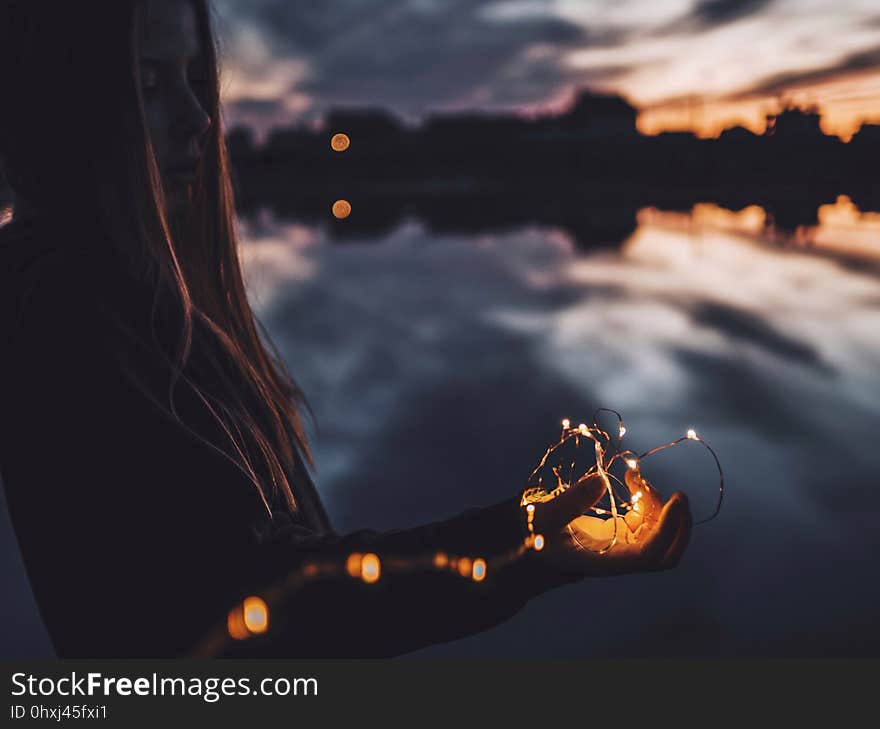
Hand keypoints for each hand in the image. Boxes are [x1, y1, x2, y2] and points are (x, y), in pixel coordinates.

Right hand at [529, 471, 691, 577]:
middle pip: (666, 551)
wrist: (528, 543)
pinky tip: (632, 480)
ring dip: (658, 503)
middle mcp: (619, 557)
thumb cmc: (532, 536)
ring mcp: (622, 545)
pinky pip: (647, 520)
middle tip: (674, 493)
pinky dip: (647, 499)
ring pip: (659, 531)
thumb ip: (568, 503)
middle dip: (679, 523)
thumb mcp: (542, 518)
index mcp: (605, 561)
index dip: (669, 529)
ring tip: (634, 476)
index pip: (649, 555)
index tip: (677, 498)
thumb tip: (601, 482)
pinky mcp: (619, 533)